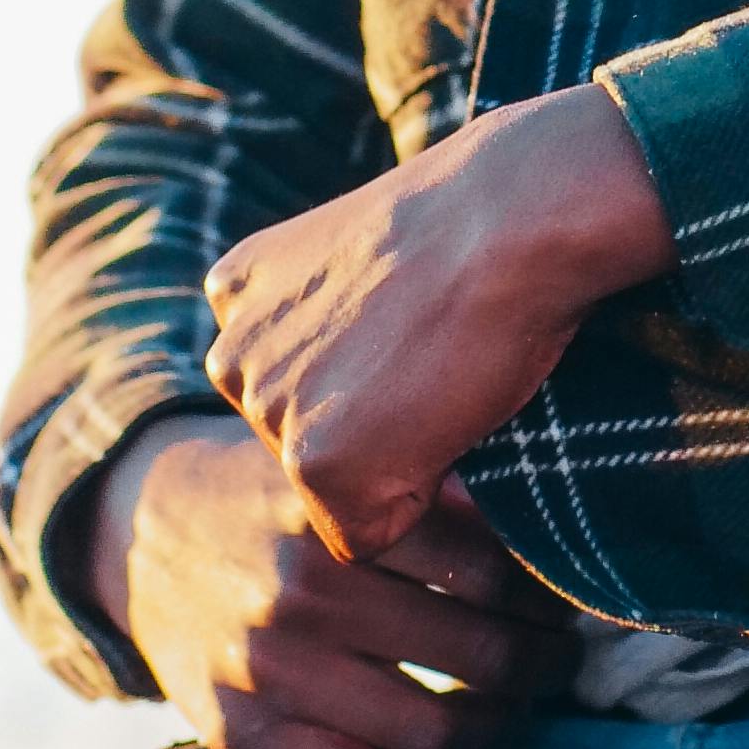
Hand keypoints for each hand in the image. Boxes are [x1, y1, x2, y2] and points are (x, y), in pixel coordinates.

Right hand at [81, 414, 576, 748]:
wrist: (139, 533)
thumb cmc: (275, 491)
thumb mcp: (338, 458)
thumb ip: (429, 475)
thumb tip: (555, 502)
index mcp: (337, 513)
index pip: (496, 570)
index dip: (551, 591)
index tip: (566, 592)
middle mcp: (302, 594)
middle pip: (483, 654)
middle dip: (545, 661)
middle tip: (560, 652)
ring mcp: (267, 673)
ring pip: (436, 731)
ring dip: (500, 724)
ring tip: (513, 702)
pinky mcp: (238, 735)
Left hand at [202, 84, 672, 563]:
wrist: (516, 214)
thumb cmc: (476, 224)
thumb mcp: (370, 259)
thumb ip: (339, 316)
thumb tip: (374, 372)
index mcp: (236, 292)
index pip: (299, 391)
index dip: (377, 380)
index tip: (416, 327)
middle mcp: (232, 356)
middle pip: (313, 445)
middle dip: (377, 425)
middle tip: (435, 353)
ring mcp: (270, 411)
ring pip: (339, 490)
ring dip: (397, 460)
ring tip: (442, 372)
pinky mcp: (315, 465)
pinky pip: (367, 534)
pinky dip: (420, 498)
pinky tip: (446, 411)